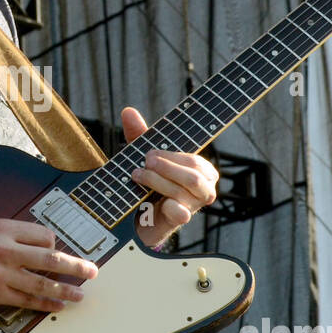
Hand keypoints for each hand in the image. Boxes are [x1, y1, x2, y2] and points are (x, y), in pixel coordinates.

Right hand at [0, 219, 98, 311]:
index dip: (54, 245)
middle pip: (50, 258)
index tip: (58, 252)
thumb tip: (32, 244)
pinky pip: (27, 301)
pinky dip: (45, 305)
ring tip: (80, 295)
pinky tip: (56, 306)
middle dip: (75, 266)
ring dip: (66, 290)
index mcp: (1, 228)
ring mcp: (0, 274)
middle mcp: (4, 249)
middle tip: (91, 271)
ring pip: (43, 284)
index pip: (43, 235)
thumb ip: (7, 235)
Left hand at [121, 105, 218, 248]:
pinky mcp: (179, 221)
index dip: (170, 156)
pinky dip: (171, 207)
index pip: (193, 160)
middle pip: (192, 175)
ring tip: (138, 176)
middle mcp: (203, 189)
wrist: (137, 215)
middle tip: (144, 163)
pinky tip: (160, 203)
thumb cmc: (148, 182)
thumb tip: (128, 110)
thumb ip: (140, 134)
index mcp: (202, 171)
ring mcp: (193, 207)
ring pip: (183, 191)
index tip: (147, 153)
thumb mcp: (144, 157)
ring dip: (157, 182)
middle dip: (165, 167)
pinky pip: (182, 214)